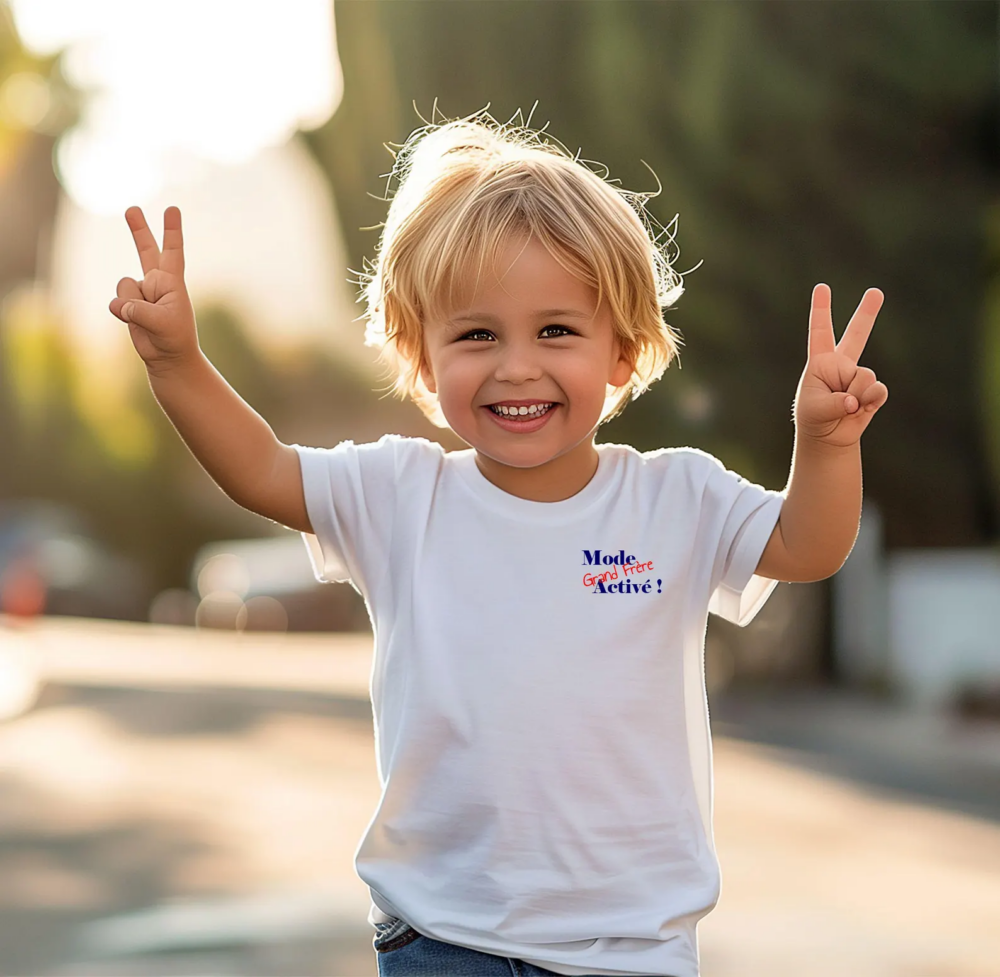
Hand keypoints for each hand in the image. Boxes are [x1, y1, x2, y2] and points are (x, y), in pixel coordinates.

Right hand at [110, 206, 199, 375]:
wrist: (168, 358)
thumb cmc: (175, 338)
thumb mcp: (162, 323)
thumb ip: (138, 310)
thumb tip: (118, 304)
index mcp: (172, 282)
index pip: (173, 251)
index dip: (172, 230)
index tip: (173, 209)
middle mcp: (156, 282)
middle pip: (146, 249)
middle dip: (139, 229)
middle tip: (132, 208)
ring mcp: (140, 293)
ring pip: (123, 286)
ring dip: (131, 304)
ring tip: (147, 319)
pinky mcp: (127, 304)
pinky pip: (115, 303)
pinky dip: (121, 313)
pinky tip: (132, 322)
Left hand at [793, 283, 888, 446]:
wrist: (828, 437)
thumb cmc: (814, 418)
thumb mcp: (815, 410)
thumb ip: (835, 403)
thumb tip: (856, 401)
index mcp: (820, 361)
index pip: (820, 331)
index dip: (821, 310)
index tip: (822, 287)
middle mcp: (841, 363)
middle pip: (857, 334)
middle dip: (867, 313)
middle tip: (876, 292)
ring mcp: (858, 375)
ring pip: (864, 376)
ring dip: (854, 396)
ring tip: (845, 407)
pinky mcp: (873, 390)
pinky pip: (877, 390)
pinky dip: (869, 402)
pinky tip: (861, 410)